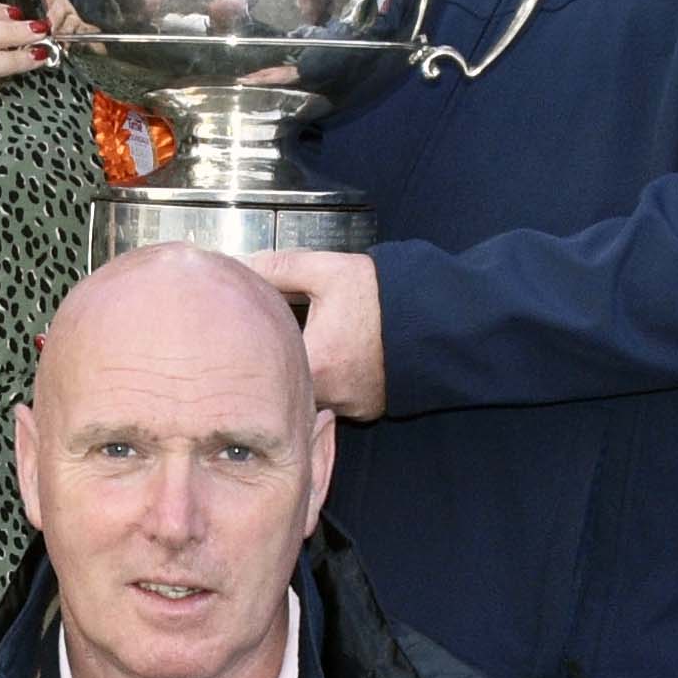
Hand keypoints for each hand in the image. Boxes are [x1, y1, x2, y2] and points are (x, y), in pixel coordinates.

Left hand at [246, 248, 385, 418]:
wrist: (436, 320)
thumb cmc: (383, 296)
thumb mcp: (329, 270)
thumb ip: (280, 268)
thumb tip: (241, 266)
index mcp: (315, 365)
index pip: (261, 367)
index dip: (252, 348)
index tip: (250, 333)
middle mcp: (329, 396)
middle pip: (283, 385)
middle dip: (278, 361)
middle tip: (279, 337)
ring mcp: (349, 408)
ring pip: (307, 396)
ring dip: (303, 374)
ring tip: (313, 345)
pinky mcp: (365, 411)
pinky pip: (334, 402)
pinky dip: (330, 383)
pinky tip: (337, 359)